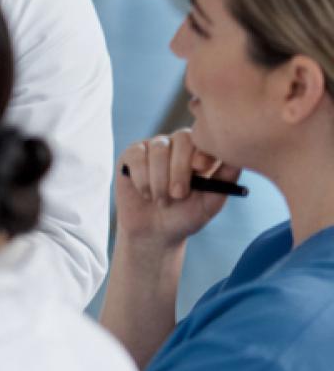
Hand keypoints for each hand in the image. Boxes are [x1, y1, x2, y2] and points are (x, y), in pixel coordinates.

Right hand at [115, 129, 236, 251]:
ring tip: (162, 201)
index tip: (200, 170)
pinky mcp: (131, 155)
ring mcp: (153, 147)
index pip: (203, 138)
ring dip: (159, 179)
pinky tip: (146, 193)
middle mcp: (177, 144)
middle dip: (179, 169)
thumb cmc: (186, 216)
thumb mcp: (210, 202)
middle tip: (178, 195)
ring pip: (158, 149)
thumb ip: (225, 180)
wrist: (154, 232)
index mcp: (199, 152)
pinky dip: (142, 178)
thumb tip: (239, 159)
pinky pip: (136, 157)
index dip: (200, 151)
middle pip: (181, 139)